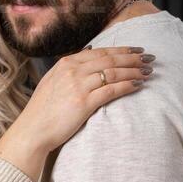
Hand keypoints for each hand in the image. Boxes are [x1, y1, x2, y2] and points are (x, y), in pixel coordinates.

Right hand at [0, 46, 153, 181]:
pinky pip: (111, 90)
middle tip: (150, 58)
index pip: (100, 52)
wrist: (32, 131)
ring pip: (113, 72)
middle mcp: (73, 71)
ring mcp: (78, 85)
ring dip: (134, 71)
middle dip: (133, 58)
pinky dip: (127, 85)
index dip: (121, 50)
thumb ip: (70, 68)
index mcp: (66, 63)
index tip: (136, 51)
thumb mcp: (53, 81)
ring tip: (148, 72)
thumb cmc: (43, 111)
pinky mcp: (83, 102)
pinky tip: (138, 85)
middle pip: (110, 59)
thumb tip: (89, 52)